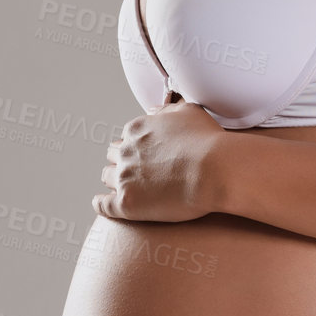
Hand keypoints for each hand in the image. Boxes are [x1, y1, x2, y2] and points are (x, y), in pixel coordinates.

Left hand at [93, 98, 228, 223]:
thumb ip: (167, 110)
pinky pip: (103, 205)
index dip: (136, 146)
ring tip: (125, 188)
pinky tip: (103, 205)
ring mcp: (125, 178)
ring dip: (114, 181)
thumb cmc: (207, 142)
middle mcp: (126, 152)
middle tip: (136, 170)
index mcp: (137, 130)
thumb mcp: (189, 112)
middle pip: (113, 156)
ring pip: (108, 177)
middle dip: (122, 161)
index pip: (126, 137)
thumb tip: (154, 111)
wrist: (215, 170)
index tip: (145, 154)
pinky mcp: (127, 203)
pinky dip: (101, 204)